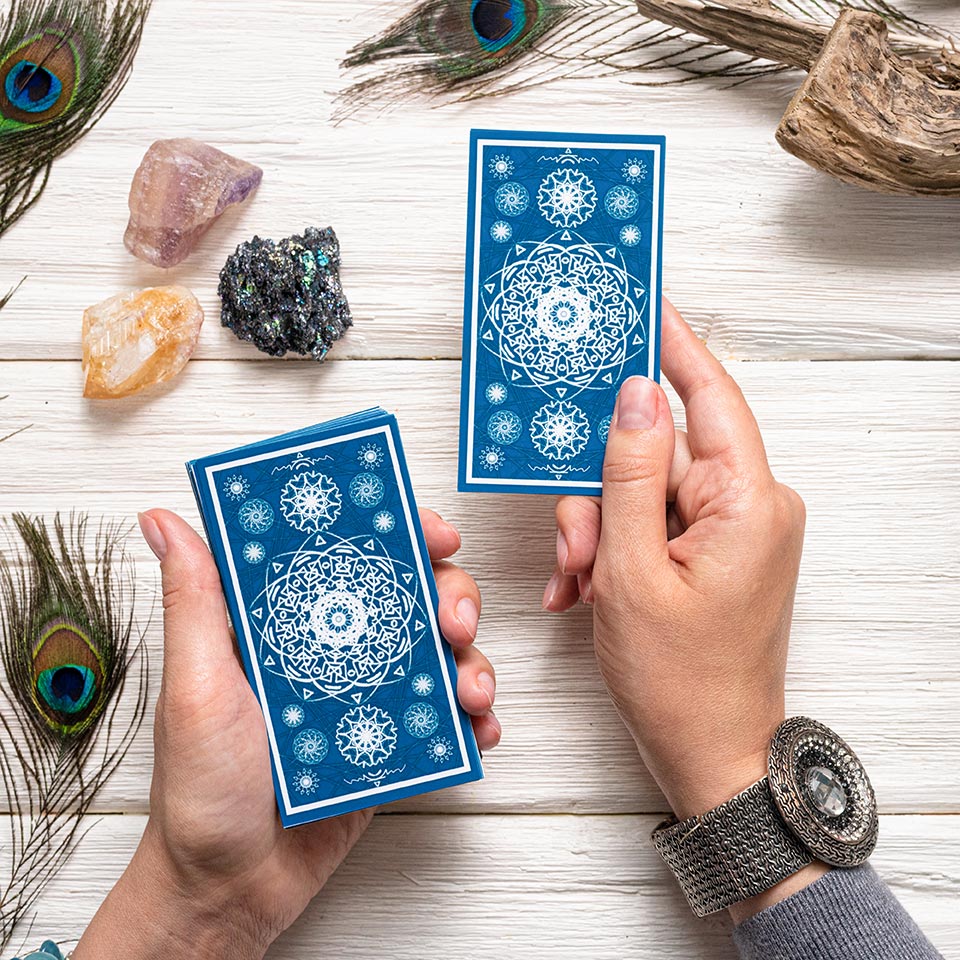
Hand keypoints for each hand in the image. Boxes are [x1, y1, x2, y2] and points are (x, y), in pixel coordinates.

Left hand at [74, 508, 499, 958]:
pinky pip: (445, 718)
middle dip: (451, 596)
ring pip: (438, 653)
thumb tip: (162, 521)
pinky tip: (478, 730)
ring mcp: (368, 695)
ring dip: (471, 659)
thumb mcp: (194, 686)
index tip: (433, 534)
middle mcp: (334, 651)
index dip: (399, 534)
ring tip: (471, 690)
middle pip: (411, 597)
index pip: (350, 557)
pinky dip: (472, 718)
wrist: (231, 886)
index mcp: (288, 624)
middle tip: (454, 620)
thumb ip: (194, 602)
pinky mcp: (391, 742)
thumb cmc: (200, 790)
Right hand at [543, 300, 819, 915]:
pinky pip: (652, 524)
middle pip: (659, 453)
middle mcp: (750, 507)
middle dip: (601, 490)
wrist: (708, 754)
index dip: (673, 347)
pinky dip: (614, 549)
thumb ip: (631, 475)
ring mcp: (731, 532)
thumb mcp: (633, 571)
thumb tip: (638, 395)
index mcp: (749, 502)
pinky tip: (588, 589)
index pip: (711, 397)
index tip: (643, 305)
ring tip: (581, 581)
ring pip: (644, 491)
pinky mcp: (712, 553)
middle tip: (575, 542)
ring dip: (600, 530)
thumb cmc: (680, 681)